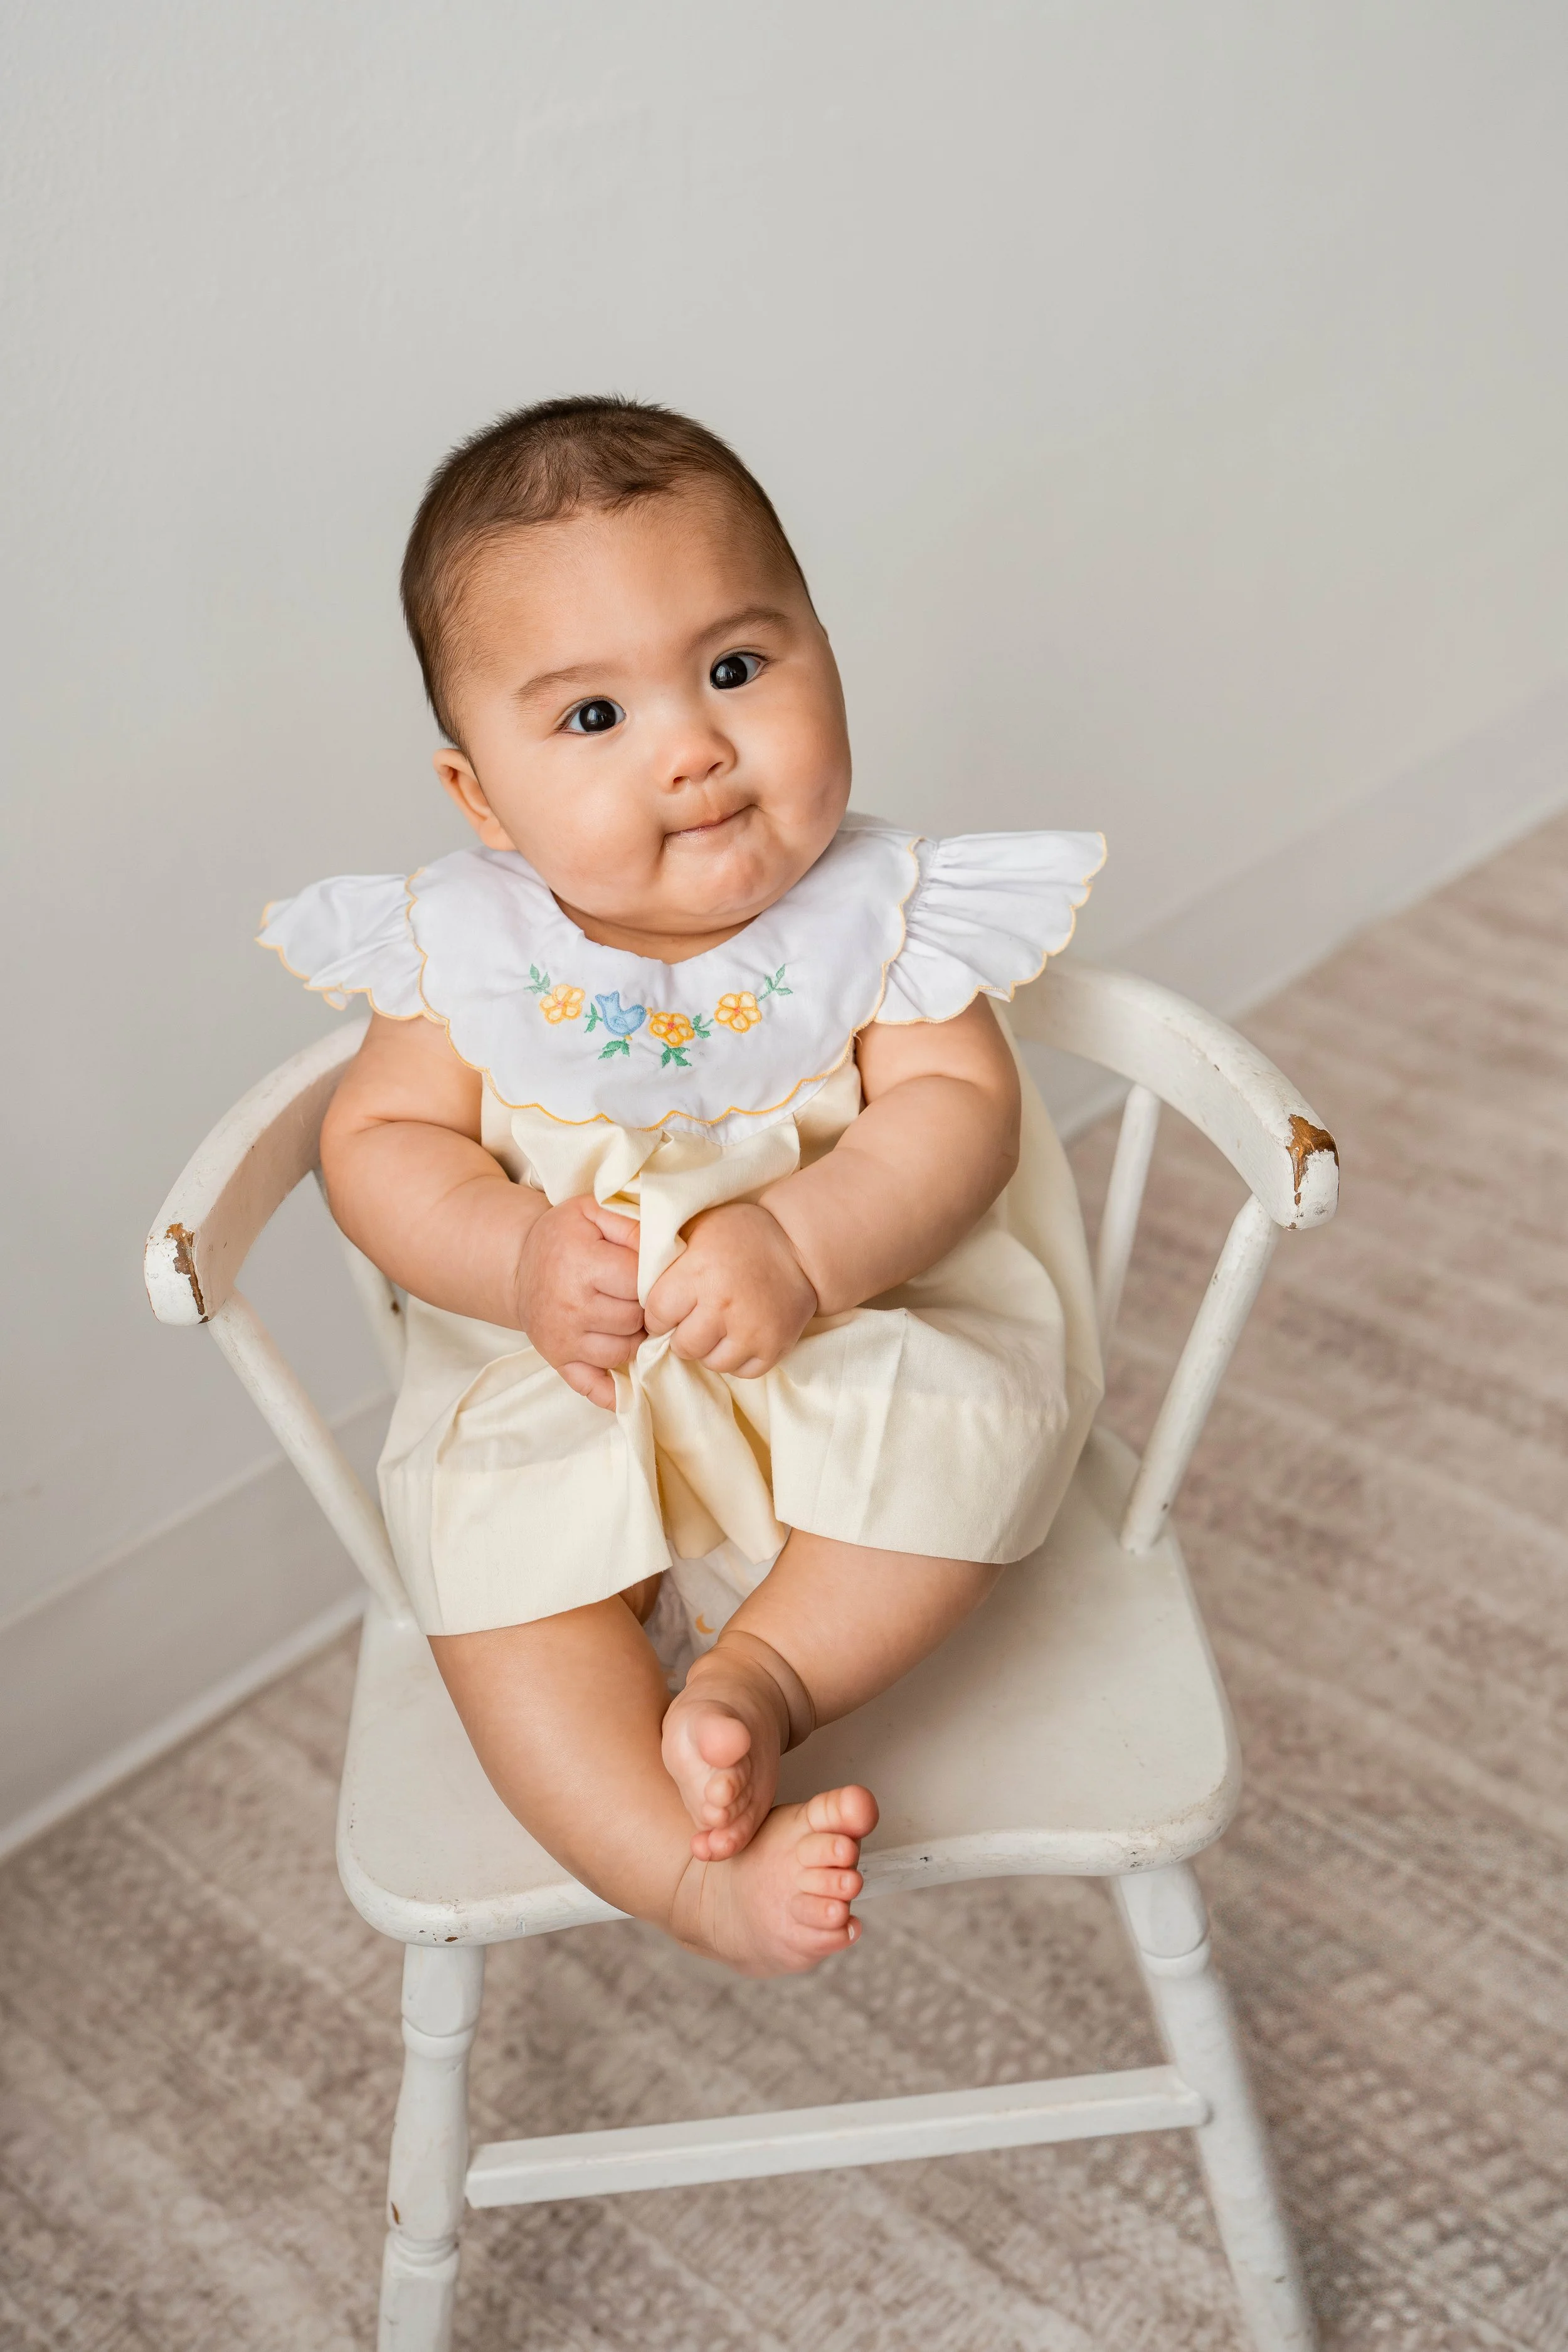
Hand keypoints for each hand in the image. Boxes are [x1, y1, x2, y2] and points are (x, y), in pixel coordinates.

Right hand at [517, 1195, 643, 1408]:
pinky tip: (632, 1384)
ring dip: (636, 1337)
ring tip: (632, 1320)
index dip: (654, 1278)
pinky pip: (594, 1387)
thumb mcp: (592, 1211)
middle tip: (643, 1297)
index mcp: (581, 1264)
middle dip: (646, 1308)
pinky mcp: (558, 1360)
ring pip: (625, 1350)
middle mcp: (571, 1306)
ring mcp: (563, 1338)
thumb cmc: (564, 1236)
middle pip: (635, 1318)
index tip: (652, 1272)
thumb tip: (664, 1249)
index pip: (640, 1282)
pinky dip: (615, 1392)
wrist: (519, 1263)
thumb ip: (630, 1223)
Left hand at [643, 1203, 816, 1378]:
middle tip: (695, 1318)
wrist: (799, 1245)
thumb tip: (622, 1262)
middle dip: (683, 1334)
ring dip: (709, 1349)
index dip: (659, 1313)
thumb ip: (662, 1248)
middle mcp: (722, 1306)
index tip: (670, 1307)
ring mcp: (751, 1331)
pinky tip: (739, 1335)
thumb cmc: (741, 1234)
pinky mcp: (773, 1348)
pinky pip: (741, 1371)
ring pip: (710, 1362)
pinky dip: (736, 1358)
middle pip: (682, 1345)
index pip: (656, 1314)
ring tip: (718, 1326)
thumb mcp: (698, 1226)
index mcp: (698, 1274)